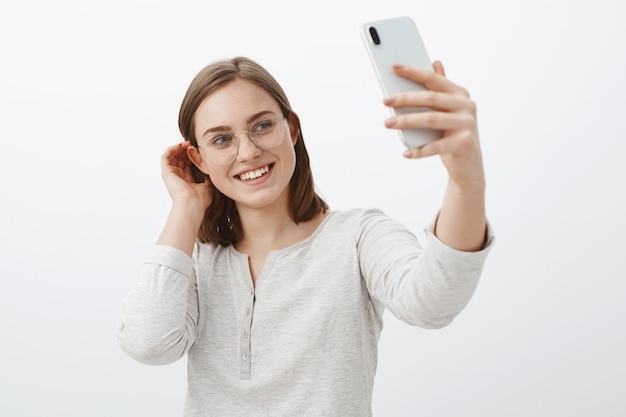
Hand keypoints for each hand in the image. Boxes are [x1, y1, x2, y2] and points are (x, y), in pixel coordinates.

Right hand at [161, 141, 211, 211]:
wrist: (192, 205)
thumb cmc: (201, 200)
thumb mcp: (208, 185)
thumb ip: (208, 175)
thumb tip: (212, 167)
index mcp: (187, 180)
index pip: (188, 164)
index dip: (193, 155)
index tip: (200, 149)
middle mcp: (178, 177)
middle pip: (180, 158)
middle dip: (187, 150)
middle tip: (193, 143)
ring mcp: (171, 175)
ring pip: (173, 156)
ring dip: (179, 148)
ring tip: (187, 143)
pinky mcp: (166, 173)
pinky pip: (165, 157)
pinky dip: (171, 149)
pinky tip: (180, 146)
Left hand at [383, 61, 484, 188]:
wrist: (468, 166)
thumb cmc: (451, 135)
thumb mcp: (445, 112)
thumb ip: (439, 91)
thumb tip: (435, 63)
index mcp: (459, 94)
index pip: (433, 78)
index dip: (413, 71)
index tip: (393, 67)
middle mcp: (466, 105)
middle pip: (431, 98)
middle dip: (405, 98)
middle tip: (385, 100)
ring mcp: (467, 124)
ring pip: (432, 119)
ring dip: (407, 121)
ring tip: (388, 123)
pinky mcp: (465, 143)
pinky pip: (437, 146)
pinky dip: (420, 150)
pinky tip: (406, 153)